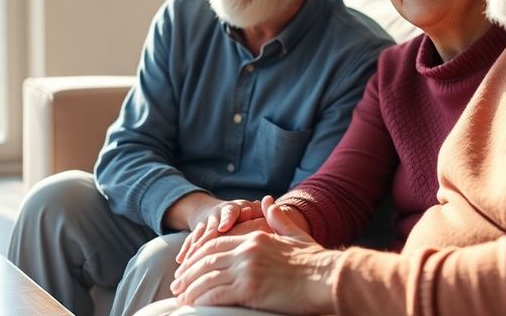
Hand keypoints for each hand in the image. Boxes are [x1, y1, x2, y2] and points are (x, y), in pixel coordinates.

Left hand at [170, 196, 338, 314]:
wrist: (328, 278)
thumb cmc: (316, 262)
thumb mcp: (295, 235)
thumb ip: (279, 219)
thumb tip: (269, 202)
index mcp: (255, 239)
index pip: (216, 244)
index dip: (198, 255)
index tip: (188, 265)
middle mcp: (247, 251)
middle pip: (206, 260)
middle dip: (188, 272)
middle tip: (177, 283)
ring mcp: (247, 269)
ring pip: (207, 277)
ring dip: (190, 288)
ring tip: (181, 297)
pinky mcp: (249, 289)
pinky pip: (216, 293)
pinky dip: (200, 299)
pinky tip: (193, 305)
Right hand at [177, 199, 265, 262]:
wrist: (226, 211)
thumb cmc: (249, 215)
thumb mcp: (255, 211)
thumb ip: (263, 212)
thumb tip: (268, 205)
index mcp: (234, 209)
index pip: (230, 212)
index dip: (227, 218)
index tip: (224, 226)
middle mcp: (217, 215)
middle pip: (210, 225)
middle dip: (205, 237)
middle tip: (201, 249)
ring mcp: (206, 224)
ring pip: (199, 235)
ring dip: (193, 249)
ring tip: (188, 261)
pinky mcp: (198, 234)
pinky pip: (191, 242)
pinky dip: (186, 250)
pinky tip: (180, 261)